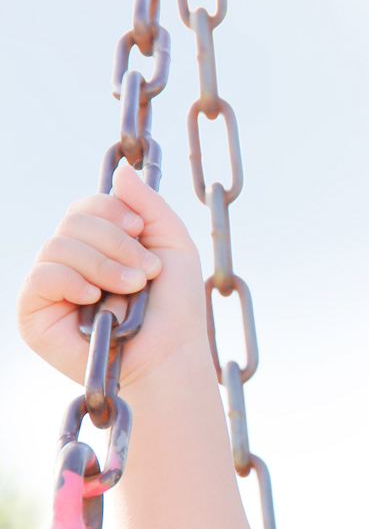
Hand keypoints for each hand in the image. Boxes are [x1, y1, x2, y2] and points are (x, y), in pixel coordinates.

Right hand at [18, 163, 206, 393]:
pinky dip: (72, 282)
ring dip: (104, 266)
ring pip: (58, 245)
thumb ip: (150, 207)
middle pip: (73, 221)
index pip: (88, 206)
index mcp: (99, 245)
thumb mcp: (174, 246)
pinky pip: (41, 276)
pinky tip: (94, 299)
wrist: (170, 356)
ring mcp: (50, 286)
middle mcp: (70, 261)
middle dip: (117, 244)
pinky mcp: (33, 313)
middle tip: (144, 275)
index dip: (115, 213)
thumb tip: (121, 171)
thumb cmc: (175, 309)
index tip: (142, 234)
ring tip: (130, 291)